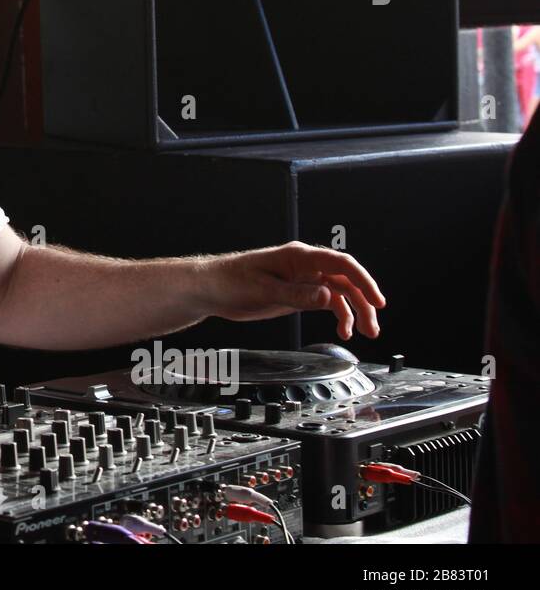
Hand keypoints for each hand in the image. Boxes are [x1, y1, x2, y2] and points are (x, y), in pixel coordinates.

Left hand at [200, 241, 385, 340]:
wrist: (211, 288)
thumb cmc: (230, 281)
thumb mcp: (264, 290)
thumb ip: (297, 295)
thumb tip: (328, 297)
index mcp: (298, 256)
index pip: (340, 263)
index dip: (363, 280)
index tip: (377, 300)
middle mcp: (305, 265)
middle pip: (345, 280)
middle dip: (363, 302)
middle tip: (373, 326)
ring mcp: (303, 279)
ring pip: (339, 293)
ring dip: (354, 311)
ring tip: (364, 332)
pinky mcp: (298, 293)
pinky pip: (327, 302)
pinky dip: (338, 316)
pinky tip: (343, 331)